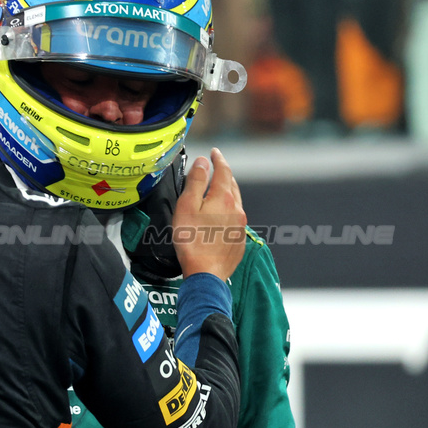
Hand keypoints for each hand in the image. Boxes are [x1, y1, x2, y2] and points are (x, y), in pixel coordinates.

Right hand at [172, 147, 245, 281]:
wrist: (206, 274)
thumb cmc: (192, 242)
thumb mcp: (187, 207)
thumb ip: (195, 181)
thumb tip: (203, 161)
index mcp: (224, 198)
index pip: (223, 170)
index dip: (218, 159)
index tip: (214, 152)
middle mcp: (237, 210)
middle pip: (232, 185)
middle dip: (224, 175)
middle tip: (215, 169)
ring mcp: (241, 226)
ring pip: (236, 202)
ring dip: (227, 193)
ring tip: (217, 191)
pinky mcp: (240, 240)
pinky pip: (236, 220)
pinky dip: (228, 212)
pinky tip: (219, 218)